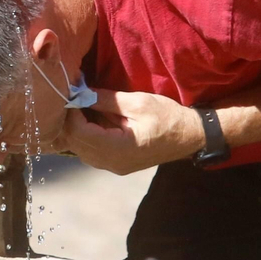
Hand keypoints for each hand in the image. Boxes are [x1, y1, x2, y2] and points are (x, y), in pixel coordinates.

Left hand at [61, 89, 204, 174]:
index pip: (78, 133)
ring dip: (77, 129)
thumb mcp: (137, 103)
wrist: (190, 137)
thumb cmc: (168, 117)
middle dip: (71, 120)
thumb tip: (81, 92)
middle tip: (76, 99)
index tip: (74, 94)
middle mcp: (111, 163)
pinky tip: (94, 120)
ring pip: (80, 150)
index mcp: (117, 149)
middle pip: (75, 143)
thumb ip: (106, 100)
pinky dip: (87, 136)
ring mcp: (114, 167)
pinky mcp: (117, 165)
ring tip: (84, 108)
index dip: (71, 113)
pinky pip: (91, 153)